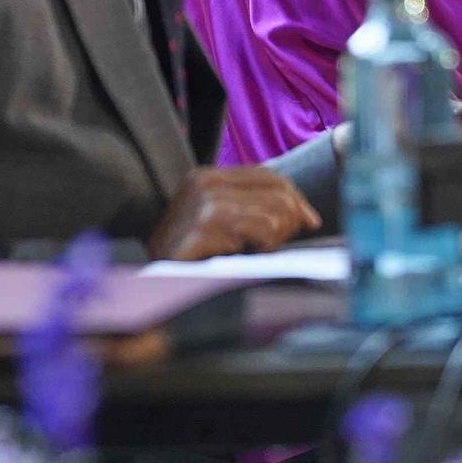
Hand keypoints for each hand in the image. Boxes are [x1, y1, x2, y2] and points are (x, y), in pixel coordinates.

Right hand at [149, 166, 321, 260]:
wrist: (151, 286)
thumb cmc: (191, 261)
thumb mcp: (221, 226)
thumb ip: (256, 210)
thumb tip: (309, 217)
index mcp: (206, 177)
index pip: (268, 176)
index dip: (295, 198)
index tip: (310, 222)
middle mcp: (204, 183)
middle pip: (277, 192)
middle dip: (290, 221)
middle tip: (276, 247)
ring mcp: (204, 202)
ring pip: (275, 214)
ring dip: (275, 240)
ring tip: (255, 255)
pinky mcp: (207, 226)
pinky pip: (262, 231)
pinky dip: (261, 249)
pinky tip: (242, 259)